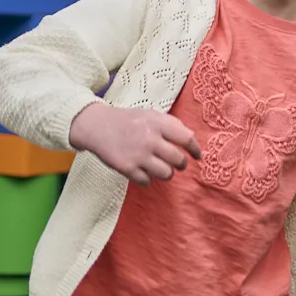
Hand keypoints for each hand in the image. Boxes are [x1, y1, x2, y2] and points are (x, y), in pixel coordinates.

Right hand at [69, 102, 200, 185]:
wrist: (98, 126)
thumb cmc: (128, 120)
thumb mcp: (150, 114)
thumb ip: (171, 124)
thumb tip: (191, 136)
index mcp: (158, 123)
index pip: (186, 138)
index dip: (195, 149)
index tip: (197, 156)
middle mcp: (150, 139)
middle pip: (178, 160)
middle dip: (181, 165)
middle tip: (178, 164)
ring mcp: (138, 155)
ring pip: (165, 174)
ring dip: (166, 173)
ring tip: (160, 168)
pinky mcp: (126, 168)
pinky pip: (147, 181)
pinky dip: (147, 178)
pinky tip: (142, 170)